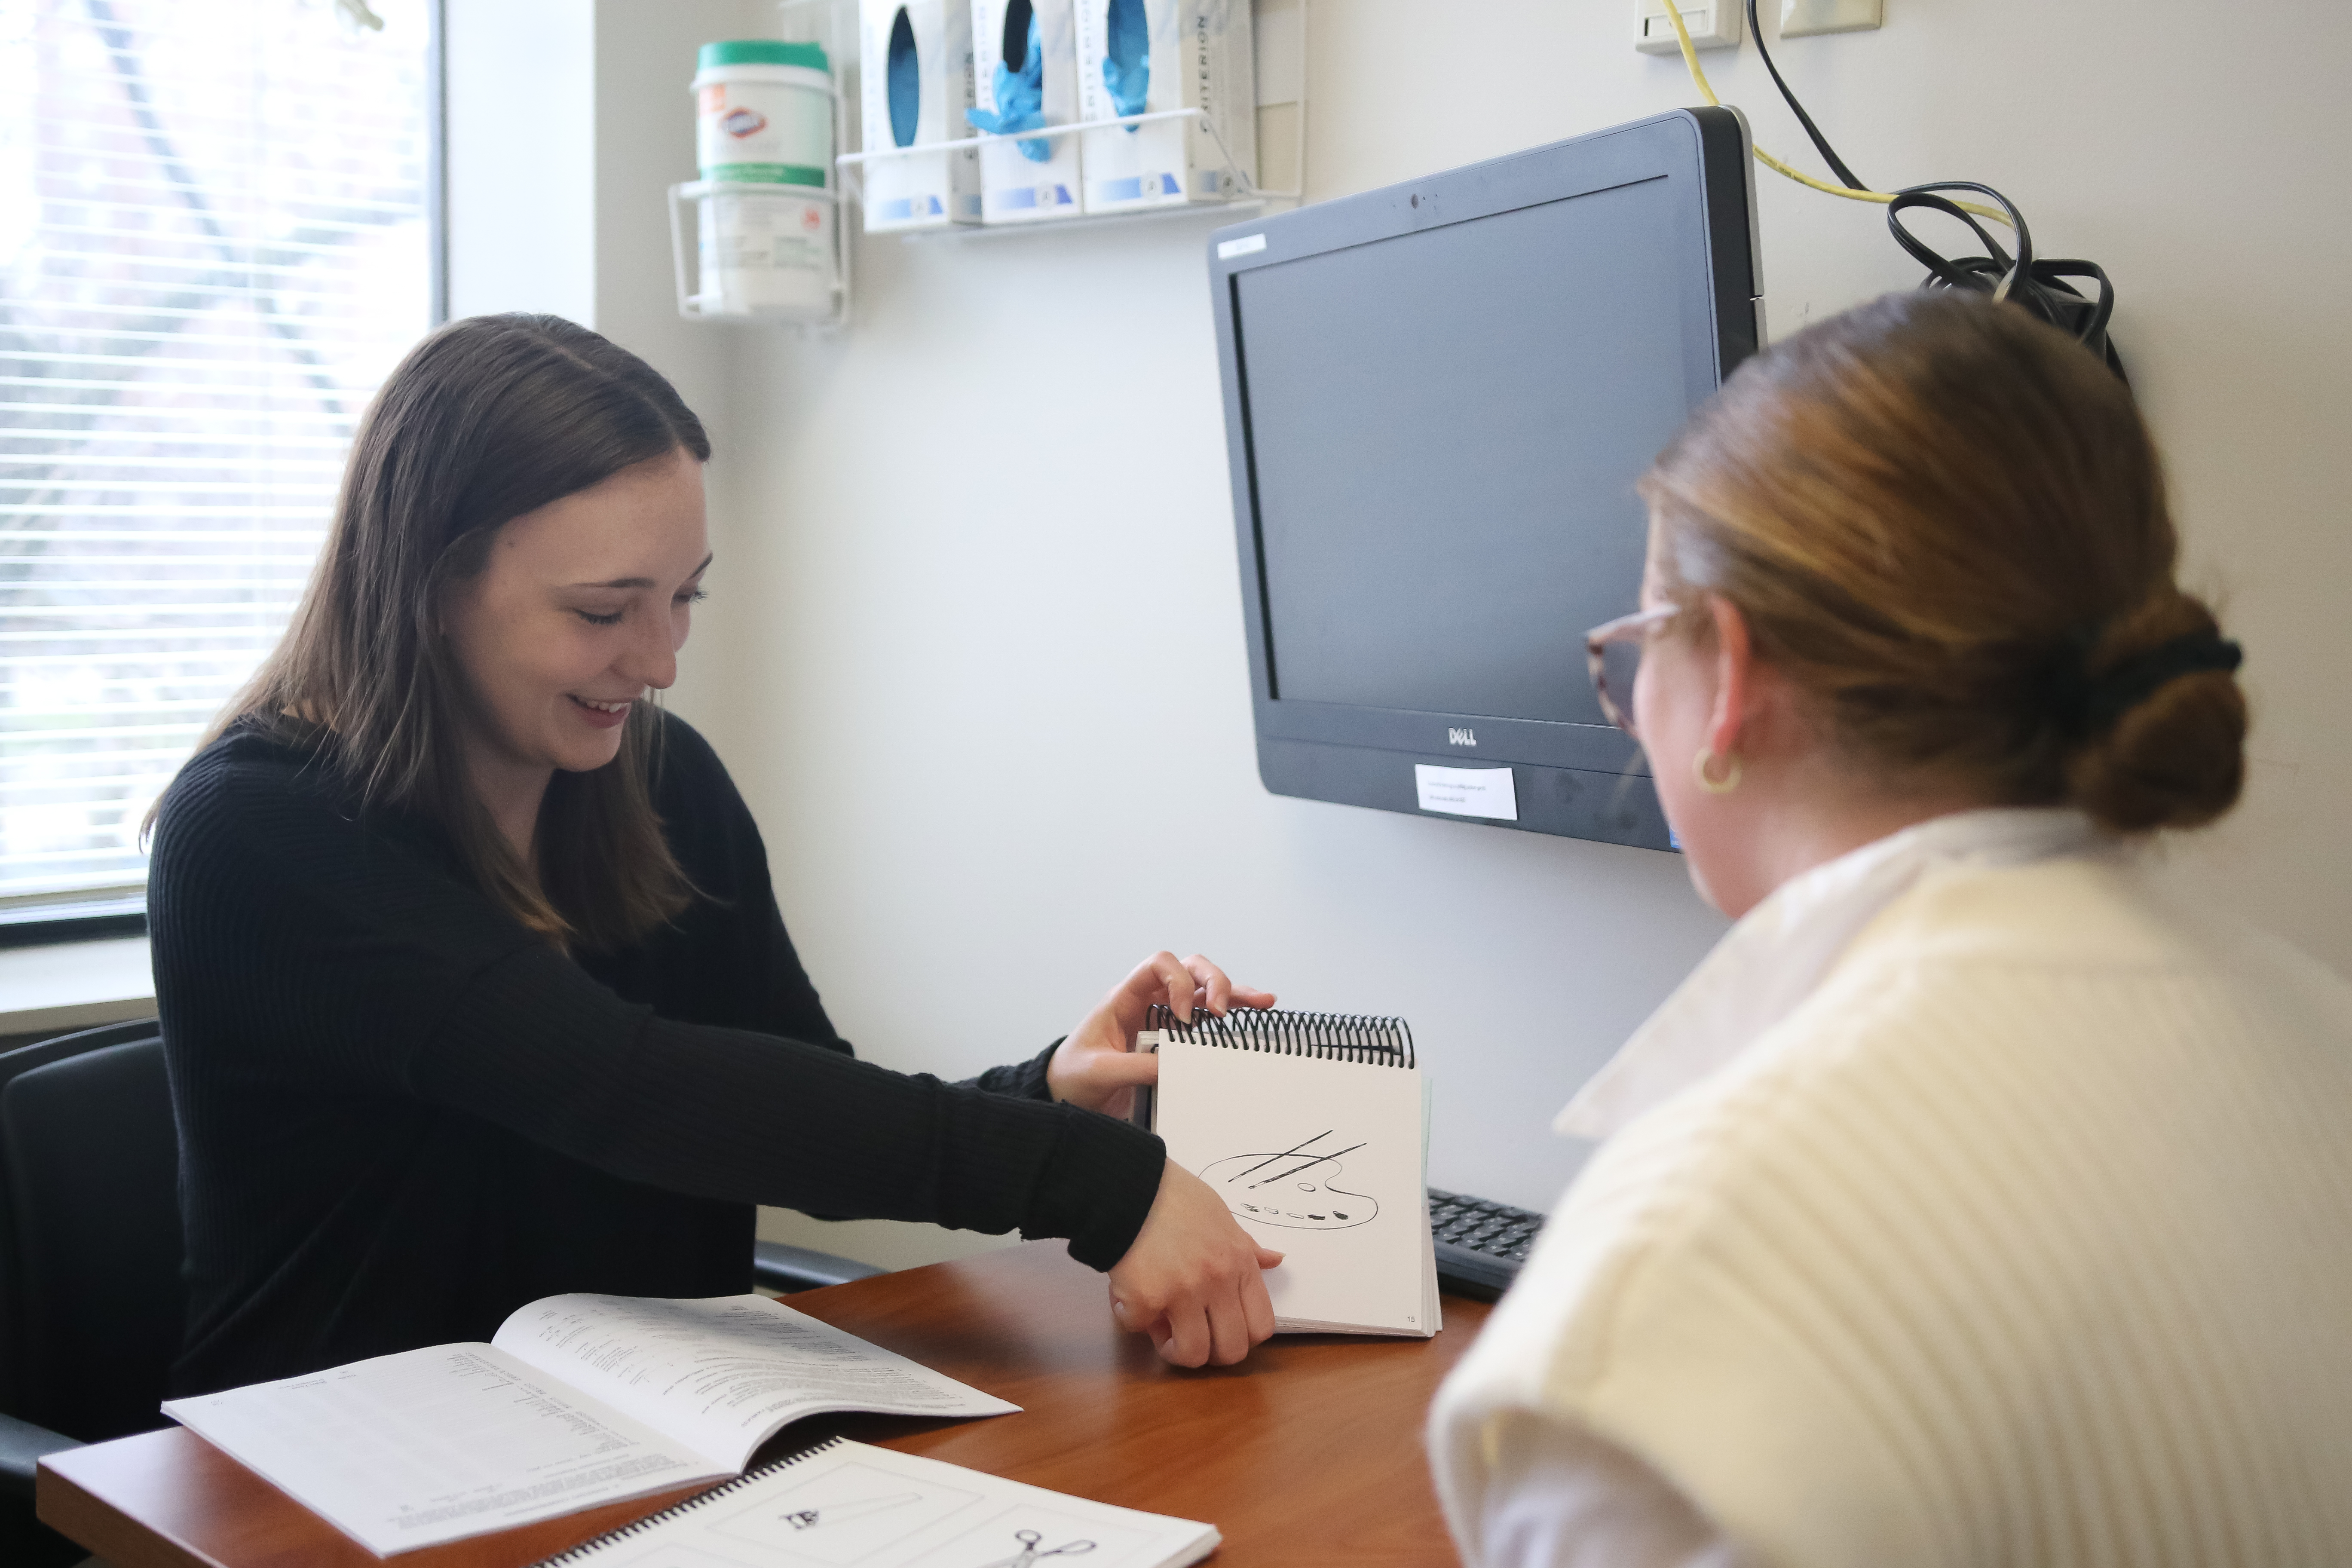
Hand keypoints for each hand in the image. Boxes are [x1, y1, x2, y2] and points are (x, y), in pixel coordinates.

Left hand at [1047, 951, 1273, 1117]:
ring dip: (1232, 991)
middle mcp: (1148, 1000)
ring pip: (1204, 988)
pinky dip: (1233, 1009)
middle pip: (1189, 968)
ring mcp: (1164, 1016)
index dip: (1177, 981)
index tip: (1183, 1019)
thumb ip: (1133, 1067)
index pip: (1157, 966)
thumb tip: (1174, 1065)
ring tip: (1260, 1002)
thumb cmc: (1074, 1076)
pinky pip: (1207, 1014)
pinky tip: (1258, 1009)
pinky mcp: (1175, 1036)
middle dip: (1212, 981)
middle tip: (1222, 1010)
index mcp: (1124, 999)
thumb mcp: (1098, 1071)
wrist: (1067, 1094)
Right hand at [1107, 1161, 1283, 1366]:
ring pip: (1191, 1354)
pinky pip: (1139, 1328)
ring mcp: (1183, 1292)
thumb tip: (1275, 1260)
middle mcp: (1217, 1281)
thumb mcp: (1221, 1216)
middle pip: (1231, 1350)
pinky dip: (1130, 1316)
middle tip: (1189, 1336)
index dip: (1242, 1338)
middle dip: (1210, 1353)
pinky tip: (1125, 1294)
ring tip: (1158, 1327)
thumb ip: (1246, 1246)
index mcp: (1238, 1262)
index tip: (1222, 1330)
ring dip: (1172, 1348)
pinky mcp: (1146, 1298)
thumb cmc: (1173, 1196)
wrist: (1128, 1184)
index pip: (1261, 1325)